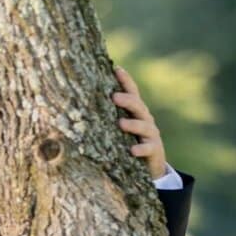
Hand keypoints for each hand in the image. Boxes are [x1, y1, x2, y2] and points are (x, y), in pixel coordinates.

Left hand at [113, 66, 166, 180]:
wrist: (150, 165)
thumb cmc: (128, 143)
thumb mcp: (119, 129)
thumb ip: (108, 116)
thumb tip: (81, 105)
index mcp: (136, 112)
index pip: (133, 93)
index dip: (126, 81)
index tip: (117, 69)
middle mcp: (145, 120)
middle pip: (138, 106)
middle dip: (127, 100)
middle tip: (114, 97)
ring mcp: (151, 135)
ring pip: (144, 126)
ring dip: (133, 124)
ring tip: (121, 123)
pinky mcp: (154, 150)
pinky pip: (148, 149)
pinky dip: (141, 149)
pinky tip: (132, 150)